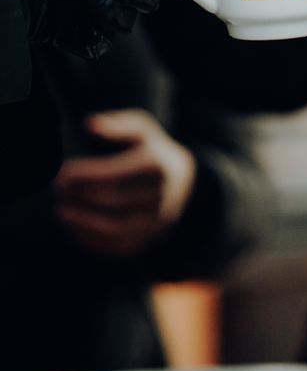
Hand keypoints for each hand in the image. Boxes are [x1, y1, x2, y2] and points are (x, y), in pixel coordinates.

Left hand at [55, 110, 196, 256]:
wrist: (184, 181)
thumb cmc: (152, 152)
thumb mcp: (142, 130)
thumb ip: (118, 125)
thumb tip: (90, 125)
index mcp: (157, 165)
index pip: (115, 173)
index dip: (85, 175)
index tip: (62, 173)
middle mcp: (161, 194)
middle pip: (113, 200)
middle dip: (81, 197)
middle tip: (59, 192)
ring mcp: (157, 220)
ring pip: (116, 227)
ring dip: (83, 222)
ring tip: (63, 212)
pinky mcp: (150, 238)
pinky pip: (118, 245)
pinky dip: (93, 240)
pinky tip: (75, 228)